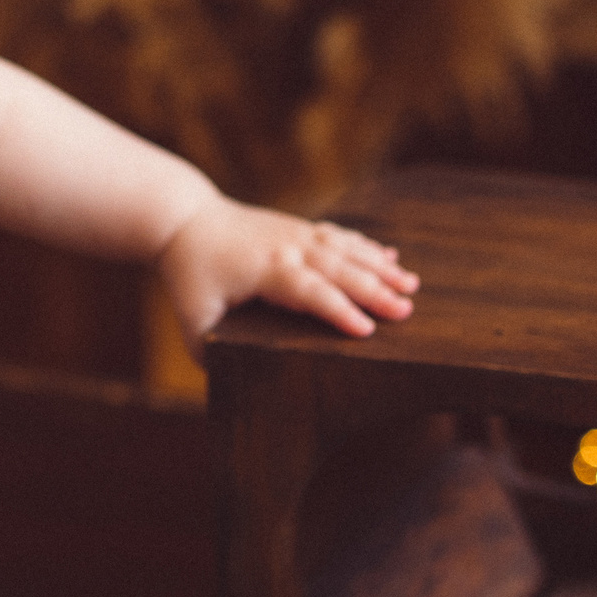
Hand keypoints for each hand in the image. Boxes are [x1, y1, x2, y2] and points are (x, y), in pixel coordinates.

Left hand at [157, 194, 418, 345]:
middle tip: (406, 311)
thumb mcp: (191, 314)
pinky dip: (367, 247)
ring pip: (344, 249)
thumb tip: (227, 377)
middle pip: (336, 268)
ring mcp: (295, 233)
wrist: (184, 219)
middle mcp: (286, 247)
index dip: (337, 310)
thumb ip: (207, 348)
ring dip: (379, 266)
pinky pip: (339, 237)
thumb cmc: (189, 273)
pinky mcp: (299, 229)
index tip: (366, 330)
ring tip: (411, 285)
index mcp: (264, 269)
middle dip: (372, 289)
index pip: (307, 290)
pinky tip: (393, 259)